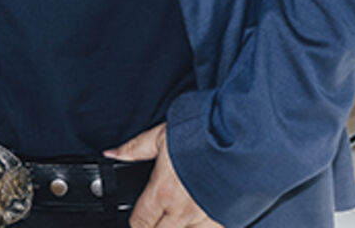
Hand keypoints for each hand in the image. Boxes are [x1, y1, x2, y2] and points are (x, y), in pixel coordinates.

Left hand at [106, 124, 223, 227]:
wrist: (241, 141)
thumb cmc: (202, 136)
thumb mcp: (161, 136)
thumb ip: (135, 149)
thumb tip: (113, 153)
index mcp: (162, 192)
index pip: (140, 222)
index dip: (136, 223)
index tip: (137, 220)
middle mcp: (183, 210)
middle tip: (154, 220)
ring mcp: (205, 218)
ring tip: (175, 219)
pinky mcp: (225, 219)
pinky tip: (197, 221)